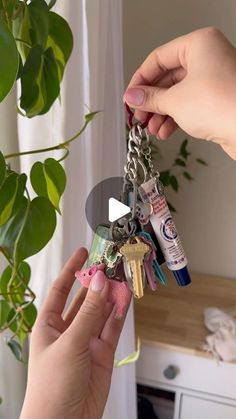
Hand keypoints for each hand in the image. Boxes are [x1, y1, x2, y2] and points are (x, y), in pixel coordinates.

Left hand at [20, 248, 130, 418]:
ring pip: (102, 311)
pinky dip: (120, 312)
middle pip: (84, 298)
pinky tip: (126, 298)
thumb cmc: (52, 386)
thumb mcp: (70, 343)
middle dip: (97, 282)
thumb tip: (99, 280)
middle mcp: (68, 329)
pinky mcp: (103, 353)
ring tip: (123, 276)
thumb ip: (89, 312)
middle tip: (112, 263)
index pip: (61, 289)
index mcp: (49, 324)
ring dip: (112, 295)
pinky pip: (113, 327)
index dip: (72, 270)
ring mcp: (87, 341)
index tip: (83, 252)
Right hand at [124, 27, 235, 159]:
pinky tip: (164, 132)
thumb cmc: (220, 104)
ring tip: (150, 129)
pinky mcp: (218, 99)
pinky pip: (189, 104)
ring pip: (178, 94)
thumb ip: (150, 98)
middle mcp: (208, 57)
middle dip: (151, 101)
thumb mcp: (175, 100)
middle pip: (168, 78)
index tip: (129, 97)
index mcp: (198, 45)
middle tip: (139, 116)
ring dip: (161, 113)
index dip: (140, 80)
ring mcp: (214, 79)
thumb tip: (132, 97)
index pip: (158, 58)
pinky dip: (175, 117)